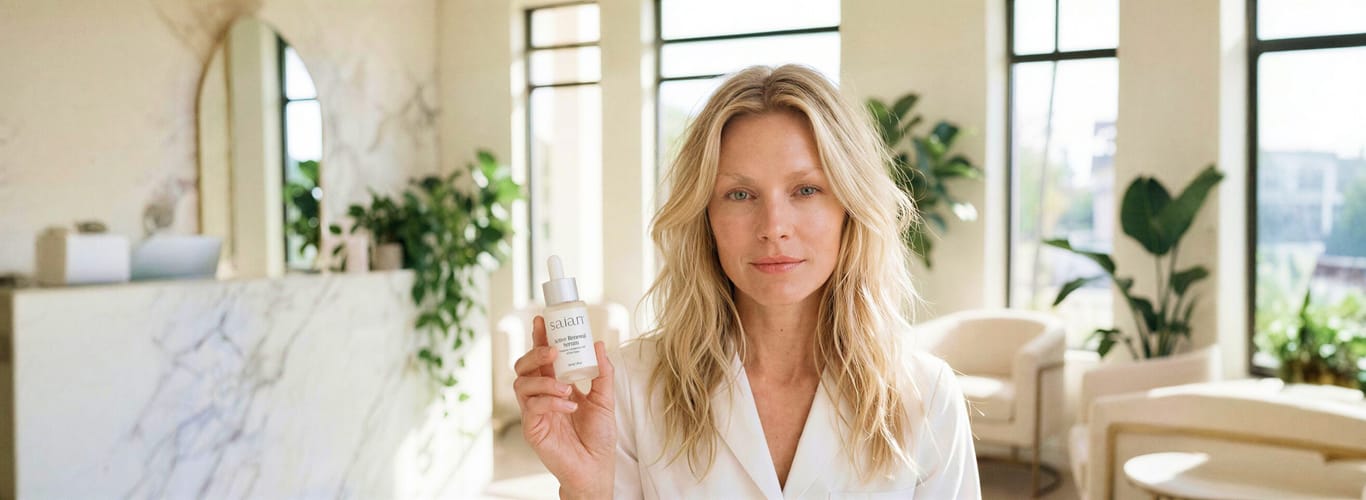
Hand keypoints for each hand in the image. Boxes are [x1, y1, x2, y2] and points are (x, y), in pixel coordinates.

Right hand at [513, 316, 615, 497]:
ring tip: (566, 388)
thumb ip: (602, 373)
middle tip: (554, 351)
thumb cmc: (597, 437)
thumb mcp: (605, 400)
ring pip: (521, 385)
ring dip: (544, 381)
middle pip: (523, 367)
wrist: (596, 468)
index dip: (539, 338)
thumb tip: (598, 344)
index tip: (542, 320)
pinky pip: (532, 408)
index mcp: (555, 385)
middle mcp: (540, 396)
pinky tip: (569, 406)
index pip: (542, 358)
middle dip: (535, 354)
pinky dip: (550, 402)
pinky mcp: (532, 428)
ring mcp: (534, 412)